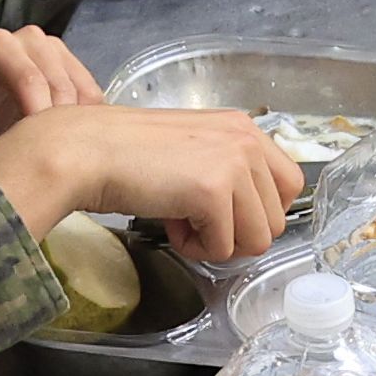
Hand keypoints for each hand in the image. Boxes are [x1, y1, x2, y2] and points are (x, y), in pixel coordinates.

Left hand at [0, 27, 100, 161]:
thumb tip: (20, 190)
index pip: (30, 81)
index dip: (38, 121)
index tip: (37, 156)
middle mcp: (26, 39)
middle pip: (59, 83)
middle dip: (59, 125)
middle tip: (50, 162)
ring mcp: (49, 47)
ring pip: (80, 87)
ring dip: (76, 123)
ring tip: (61, 156)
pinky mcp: (65, 62)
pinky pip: (88, 91)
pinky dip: (85, 119)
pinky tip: (72, 145)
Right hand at [0, 102, 305, 264]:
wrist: (86, 151)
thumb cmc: (127, 154)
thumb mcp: (191, 151)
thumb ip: (225, 171)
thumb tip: (246, 219)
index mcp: (244, 128)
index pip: (290, 185)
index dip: (257, 212)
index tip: (219, 213)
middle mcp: (247, 140)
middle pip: (277, 219)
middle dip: (237, 233)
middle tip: (194, 219)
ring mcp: (233, 164)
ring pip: (257, 239)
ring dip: (217, 243)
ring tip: (180, 221)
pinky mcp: (214, 191)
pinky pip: (224, 247)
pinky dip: (194, 247)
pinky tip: (169, 223)